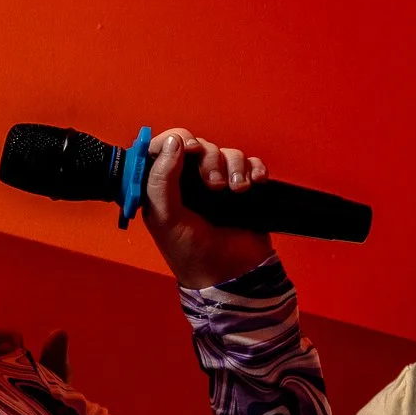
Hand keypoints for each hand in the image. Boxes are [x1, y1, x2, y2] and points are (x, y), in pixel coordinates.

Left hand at [142, 127, 274, 289]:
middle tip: (213, 185)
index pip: (164, 147)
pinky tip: (254, 184)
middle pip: (200, 146)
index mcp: (164, 186)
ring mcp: (218, 183)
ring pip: (227, 152)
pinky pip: (251, 163)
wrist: (230, 273)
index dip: (175, 141)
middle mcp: (190, 181)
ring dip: (234, 167)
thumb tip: (174, 143)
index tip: (188, 147)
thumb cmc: (190, 253)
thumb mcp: (164, 218)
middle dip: (209, 160)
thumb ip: (160, 180)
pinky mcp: (244, 188)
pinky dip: (254, 168)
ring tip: (237, 190)